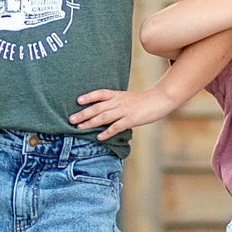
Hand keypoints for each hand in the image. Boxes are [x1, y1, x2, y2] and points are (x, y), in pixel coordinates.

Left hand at [69, 83, 184, 141]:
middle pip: (98, 107)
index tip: (78, 101)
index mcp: (117, 95)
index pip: (100, 93)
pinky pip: (116, 126)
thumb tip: (102, 110)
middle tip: (71, 119)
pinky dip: (107, 132)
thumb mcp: (127, 98)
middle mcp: (118, 102)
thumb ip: (115, 103)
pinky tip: (99, 137)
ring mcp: (124, 111)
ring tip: (79, 128)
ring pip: (104, 117)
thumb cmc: (143, 101)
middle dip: (83, 113)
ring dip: (90, 123)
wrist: (160, 99)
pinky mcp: (131, 119)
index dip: (89, 97)